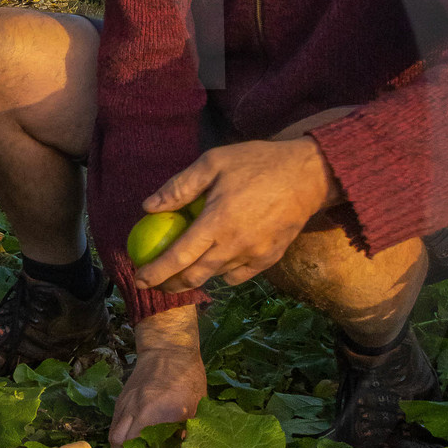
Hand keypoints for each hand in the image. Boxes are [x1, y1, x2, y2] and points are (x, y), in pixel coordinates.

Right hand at [110, 312, 207, 447]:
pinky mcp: (121, 399)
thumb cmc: (187, 376)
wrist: (168, 349)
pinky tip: (133, 434)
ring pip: (114, 433)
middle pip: (120, 443)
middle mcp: (135, 411)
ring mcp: (125, 404)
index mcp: (153, 414)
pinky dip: (120, 432)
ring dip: (122, 446)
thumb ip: (189, 430)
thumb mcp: (196, 405)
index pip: (141, 446)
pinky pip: (115, 422)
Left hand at [133, 137, 340, 293]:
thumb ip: (179, 187)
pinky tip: (215, 263)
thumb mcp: (213, 162)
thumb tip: (148, 207)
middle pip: (195, 277)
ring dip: (196, 278)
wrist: (308, 175)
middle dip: (171, 284)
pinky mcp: (270, 259)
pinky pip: (238, 275)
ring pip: (216, 277)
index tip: (139, 278)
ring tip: (182, 272)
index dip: (155, 272)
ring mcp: (254, 255)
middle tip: (156, 281)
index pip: (178, 257)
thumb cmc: (257, 163)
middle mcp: (235, 245)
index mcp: (217, 221)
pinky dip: (222, 274)